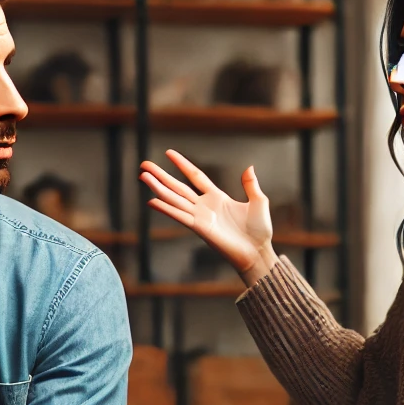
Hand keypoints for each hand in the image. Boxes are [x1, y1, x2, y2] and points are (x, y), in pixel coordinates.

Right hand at [141, 149, 278, 285]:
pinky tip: (152, 201)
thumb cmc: (260, 231)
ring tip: (142, 176)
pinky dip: (166, 209)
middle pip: (178, 187)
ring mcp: (200, 217)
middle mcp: (204, 206)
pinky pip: (180, 216)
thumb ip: (250, 184)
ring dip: (158, 188)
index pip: (195, 176)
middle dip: (160, 176)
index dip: (182, 164)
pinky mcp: (200, 228)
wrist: (258, 252)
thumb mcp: (258, 201)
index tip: (168, 153)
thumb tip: (249, 166)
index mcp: (217, 197)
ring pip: (174, 199)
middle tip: (143, 165)